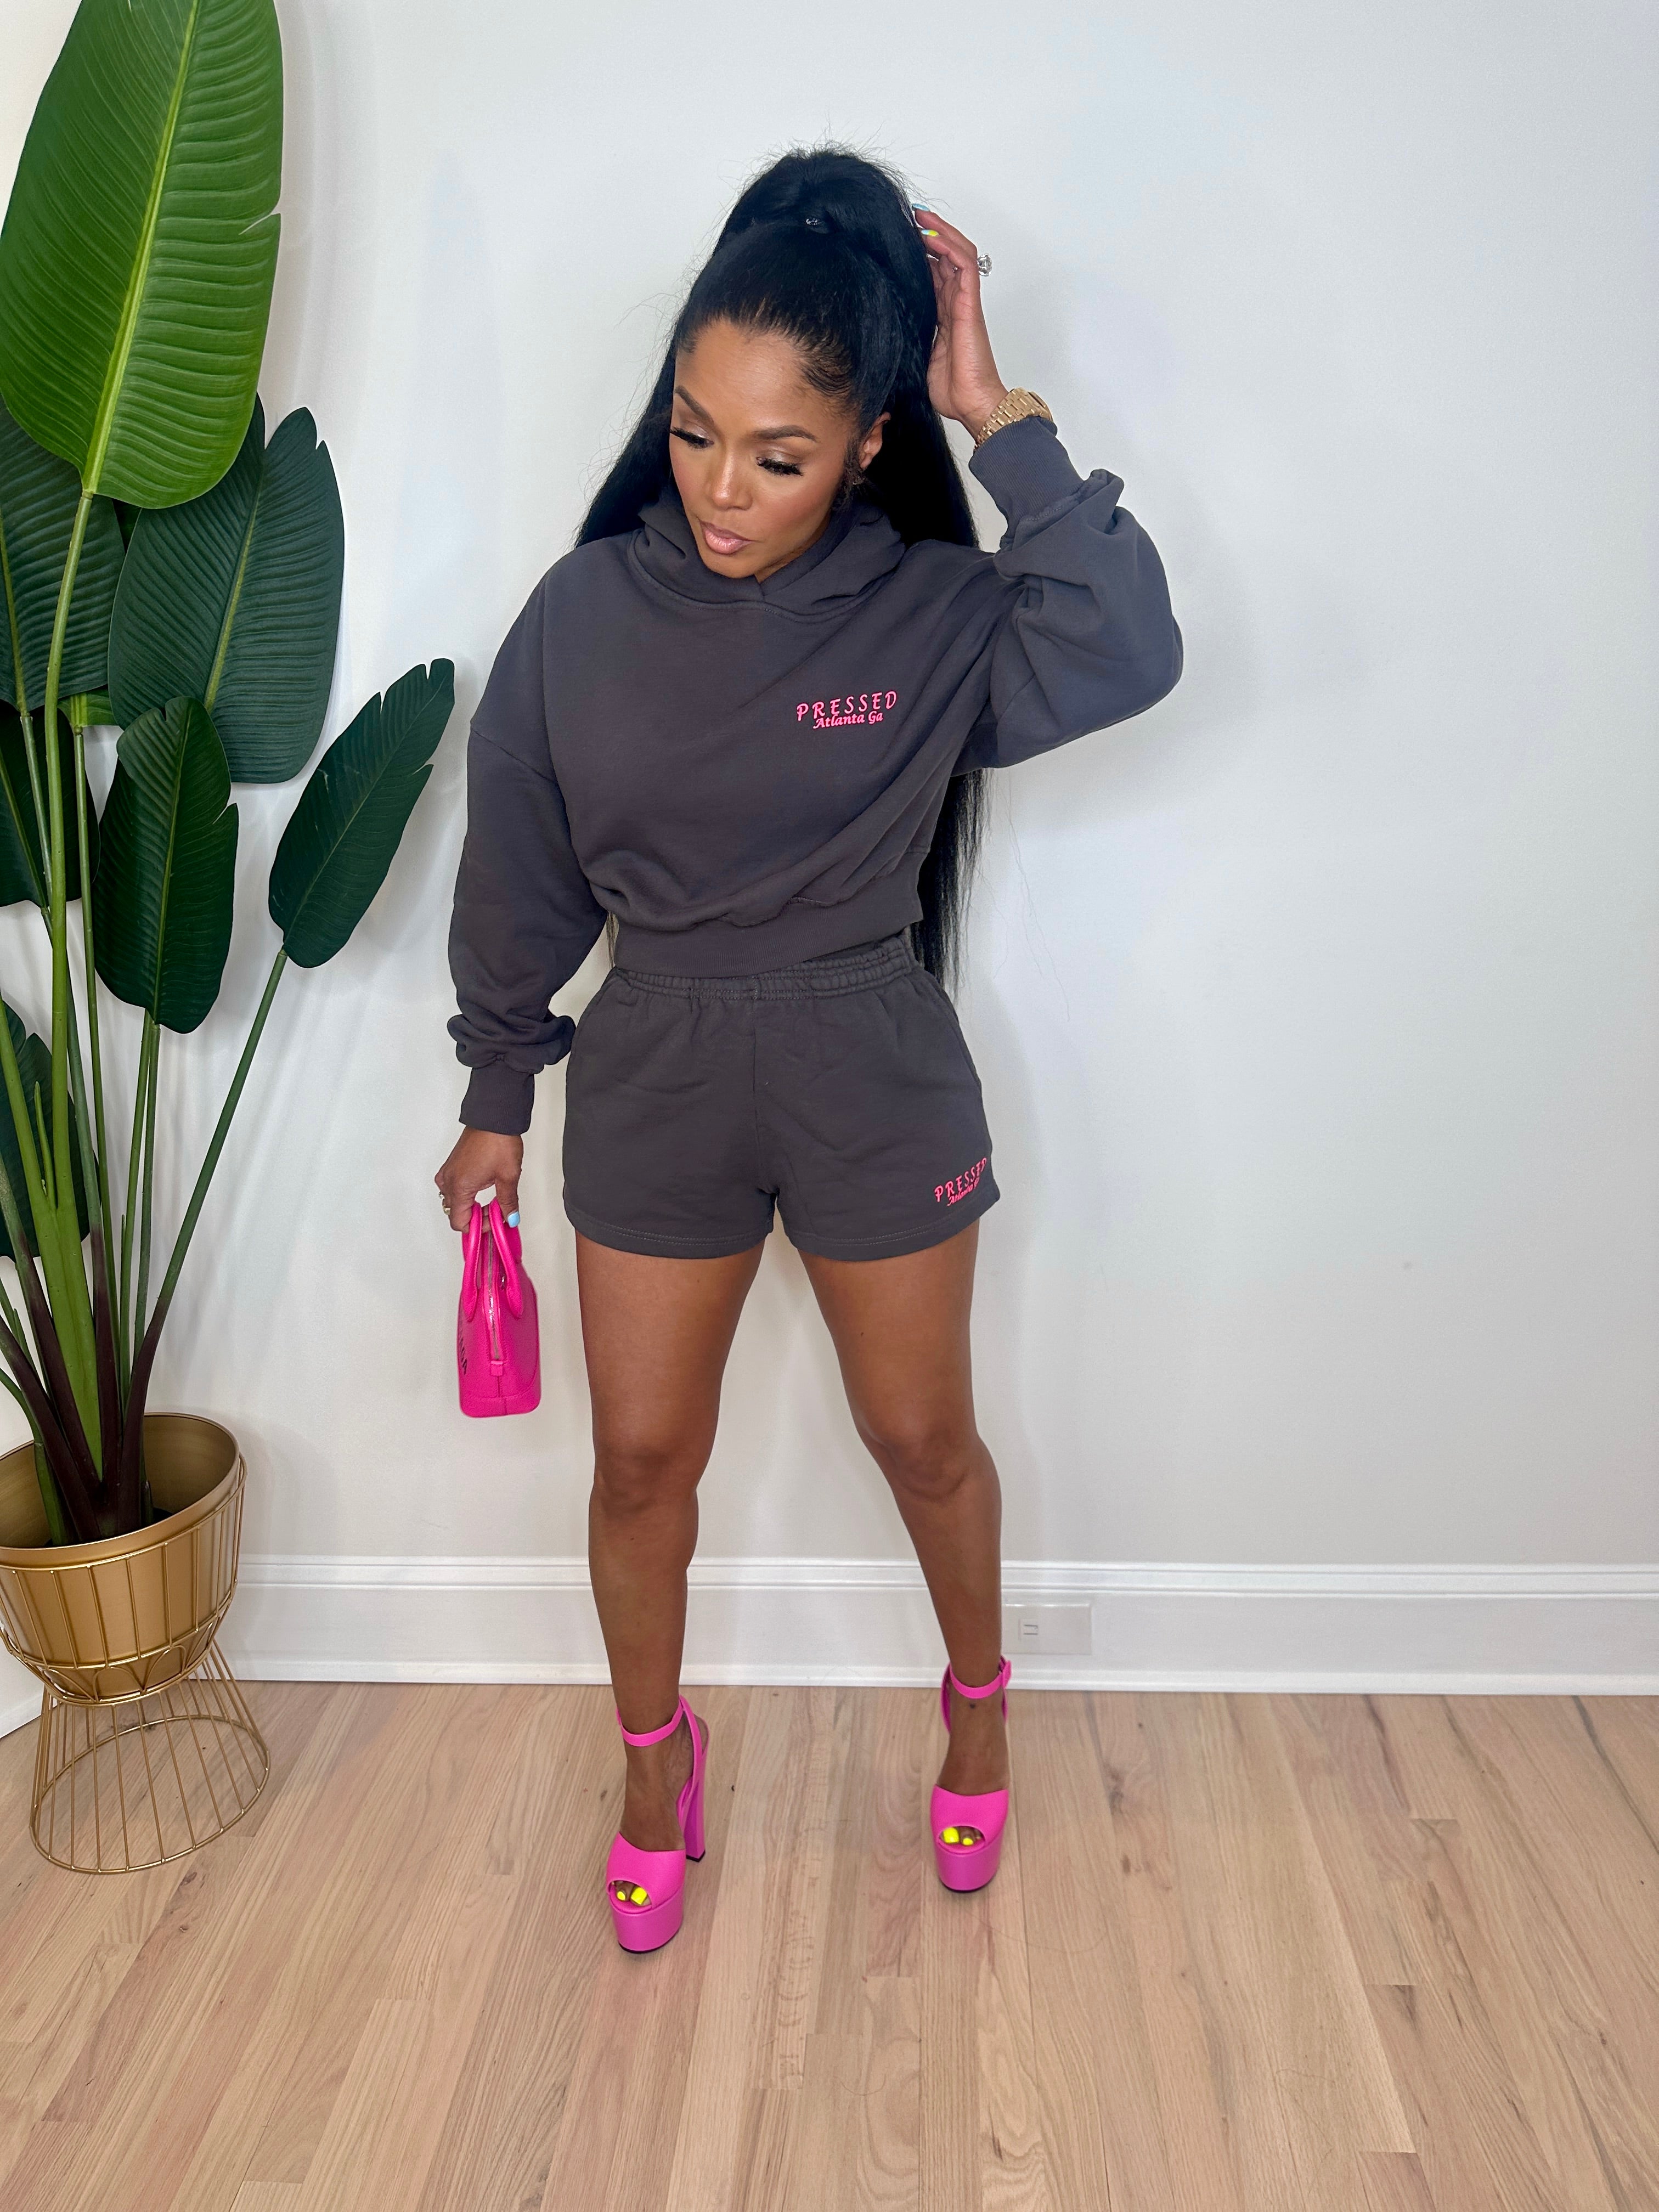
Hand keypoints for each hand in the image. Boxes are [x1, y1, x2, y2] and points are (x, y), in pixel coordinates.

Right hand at [435, 1127, 522, 1230]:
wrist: (493, 1117)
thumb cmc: (498, 1141)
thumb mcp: (508, 1177)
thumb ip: (508, 1202)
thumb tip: (510, 1218)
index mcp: (460, 1187)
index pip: (460, 1223)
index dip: (478, 1227)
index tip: (495, 1222)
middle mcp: (449, 1181)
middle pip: (456, 1213)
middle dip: (477, 1217)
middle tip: (498, 1212)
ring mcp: (448, 1172)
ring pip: (454, 1201)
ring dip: (471, 1206)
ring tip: (493, 1201)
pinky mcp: (451, 1165)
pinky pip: (453, 1188)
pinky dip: (466, 1194)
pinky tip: (483, 1190)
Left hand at [911, 207, 1008, 439]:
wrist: (972, 404)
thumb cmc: (951, 390)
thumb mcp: (918, 356)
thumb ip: (909, 337)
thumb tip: (885, 330)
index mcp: (944, 316)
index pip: (933, 274)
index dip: (920, 255)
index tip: (901, 241)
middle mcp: (955, 304)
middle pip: (946, 257)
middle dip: (929, 233)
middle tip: (909, 217)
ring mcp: (964, 302)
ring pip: (957, 253)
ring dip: (940, 231)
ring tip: (920, 216)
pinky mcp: (969, 304)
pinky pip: (964, 265)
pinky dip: (949, 246)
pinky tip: (932, 235)